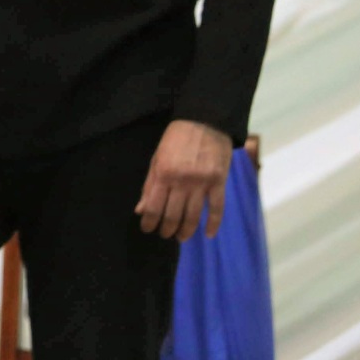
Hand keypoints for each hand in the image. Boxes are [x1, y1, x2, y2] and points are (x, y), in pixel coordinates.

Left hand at [136, 119, 232, 240]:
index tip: (148, 229)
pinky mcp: (219, 182)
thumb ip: (149, 184)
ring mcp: (202, 183)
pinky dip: (213, 224)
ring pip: (193, 215)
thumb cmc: (176, 139)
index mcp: (163, 173)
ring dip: (186, 230)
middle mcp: (182, 181)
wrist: (204, 121)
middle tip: (165, 234)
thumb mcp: (156, 158)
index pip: (154, 206)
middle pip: (173, 214)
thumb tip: (140, 209)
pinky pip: (217, 208)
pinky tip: (208, 234)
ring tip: (180, 237)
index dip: (149, 221)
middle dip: (167, 228)